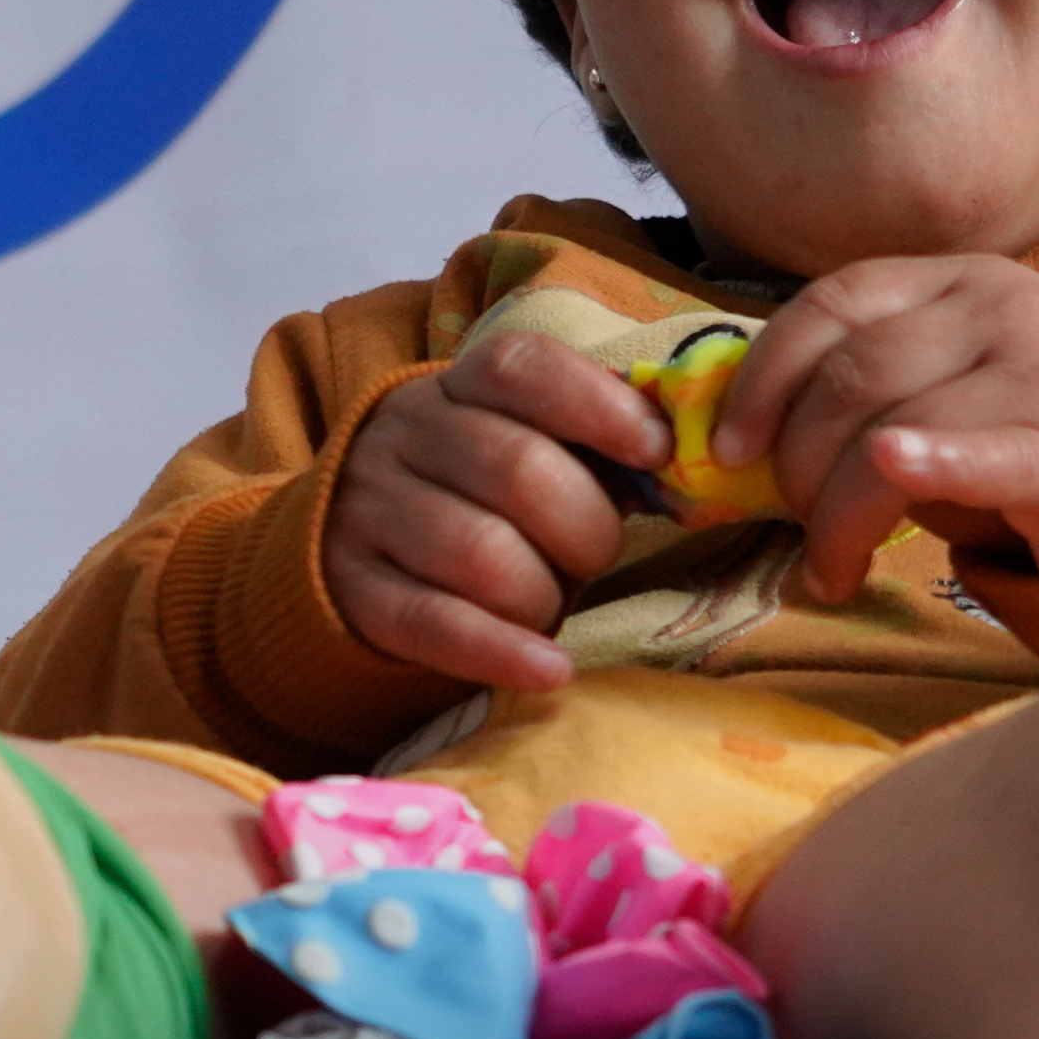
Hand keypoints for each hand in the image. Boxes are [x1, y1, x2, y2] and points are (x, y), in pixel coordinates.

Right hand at [323, 326, 672, 690]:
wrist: (355, 543)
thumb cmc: (477, 494)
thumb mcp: (526, 445)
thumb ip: (597, 445)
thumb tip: (685, 465)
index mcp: (456, 386)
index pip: (523, 368)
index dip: (599, 406)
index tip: (659, 452)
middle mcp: (403, 435)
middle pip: (516, 470)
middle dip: (586, 527)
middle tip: (598, 554)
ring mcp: (369, 511)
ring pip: (480, 553)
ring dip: (545, 594)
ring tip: (552, 604)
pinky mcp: (353, 590)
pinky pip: (436, 624)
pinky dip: (504, 652)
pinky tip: (551, 669)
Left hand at [712, 252, 1038, 603]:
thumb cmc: (1005, 429)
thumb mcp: (931, 379)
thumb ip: (852, 382)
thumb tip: (734, 435)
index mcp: (953, 277)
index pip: (834, 303)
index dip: (765, 376)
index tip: (727, 448)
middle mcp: (1002, 306)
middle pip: (855, 378)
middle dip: (799, 465)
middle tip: (799, 526)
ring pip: (894, 432)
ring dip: (838, 517)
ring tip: (832, 567)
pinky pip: (986, 457)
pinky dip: (932, 465)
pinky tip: (893, 474)